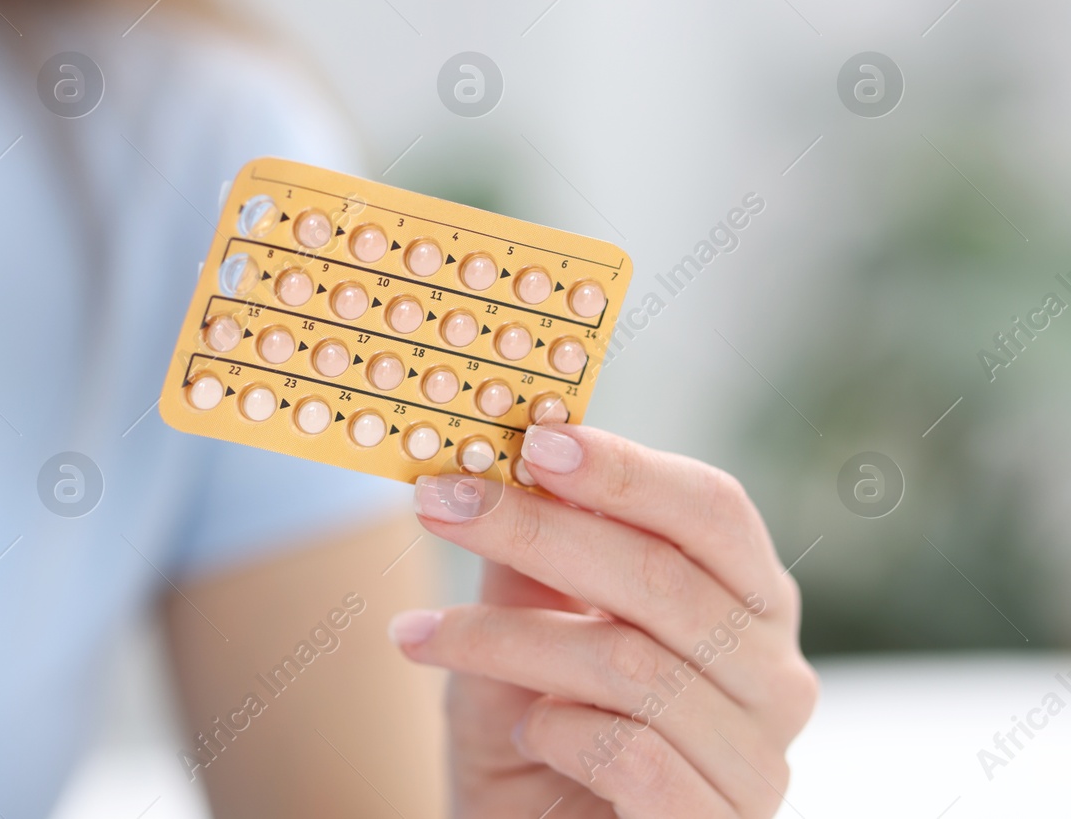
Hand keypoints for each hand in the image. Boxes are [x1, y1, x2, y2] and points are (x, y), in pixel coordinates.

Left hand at [388, 425, 816, 817]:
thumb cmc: (535, 742)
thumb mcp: (521, 634)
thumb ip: (531, 561)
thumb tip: (512, 462)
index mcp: (746, 604)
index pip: (712, 510)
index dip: (624, 470)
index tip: (533, 441)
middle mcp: (775, 677)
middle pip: (664, 575)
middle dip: (536, 529)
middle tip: (439, 502)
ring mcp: (758, 762)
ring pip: (630, 662)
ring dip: (506, 638)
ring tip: (428, 638)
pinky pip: (632, 753)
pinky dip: (555, 730)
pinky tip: (523, 731)